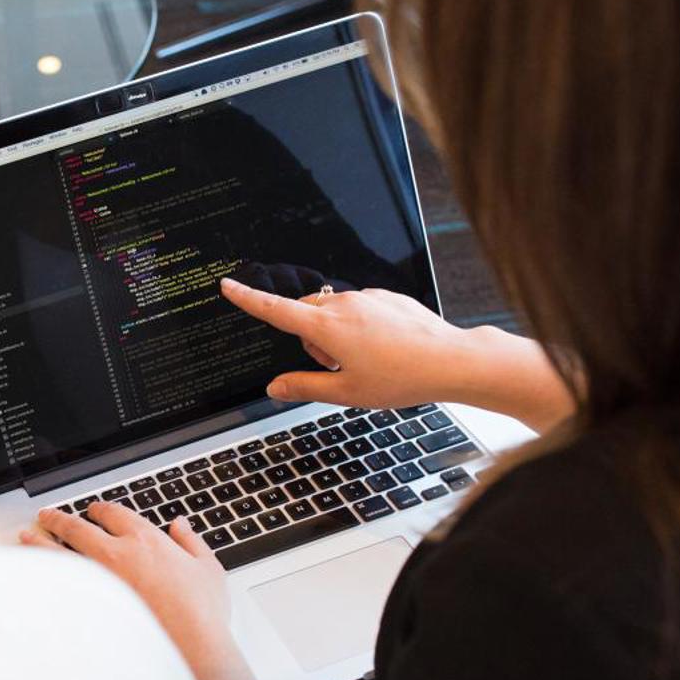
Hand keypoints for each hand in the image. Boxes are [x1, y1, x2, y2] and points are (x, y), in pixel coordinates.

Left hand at [20, 504, 261, 679]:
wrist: (189, 649)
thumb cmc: (200, 613)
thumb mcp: (208, 569)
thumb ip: (191, 542)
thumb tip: (180, 526)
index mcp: (144, 540)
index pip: (113, 513)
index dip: (100, 509)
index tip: (93, 511)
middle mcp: (115, 554)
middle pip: (77, 527)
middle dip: (58, 518)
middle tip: (47, 516)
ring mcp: (97, 581)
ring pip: (58, 553)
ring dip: (40, 542)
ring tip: (27, 537)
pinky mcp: (87, 607)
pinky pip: (57, 585)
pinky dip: (43, 577)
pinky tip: (34, 576)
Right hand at [220, 277, 573, 432]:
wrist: (451, 361)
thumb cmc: (401, 378)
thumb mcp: (346, 393)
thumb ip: (304, 387)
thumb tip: (275, 387)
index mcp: (327, 327)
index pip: (275, 310)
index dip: (248, 299)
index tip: (228, 286)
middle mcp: (344, 304)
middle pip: (305, 314)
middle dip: (310, 339)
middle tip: (336, 368)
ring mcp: (367, 298)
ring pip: (332, 312)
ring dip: (335, 335)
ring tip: (367, 362)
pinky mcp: (386, 297)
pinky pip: (359, 308)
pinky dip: (359, 327)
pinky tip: (384, 349)